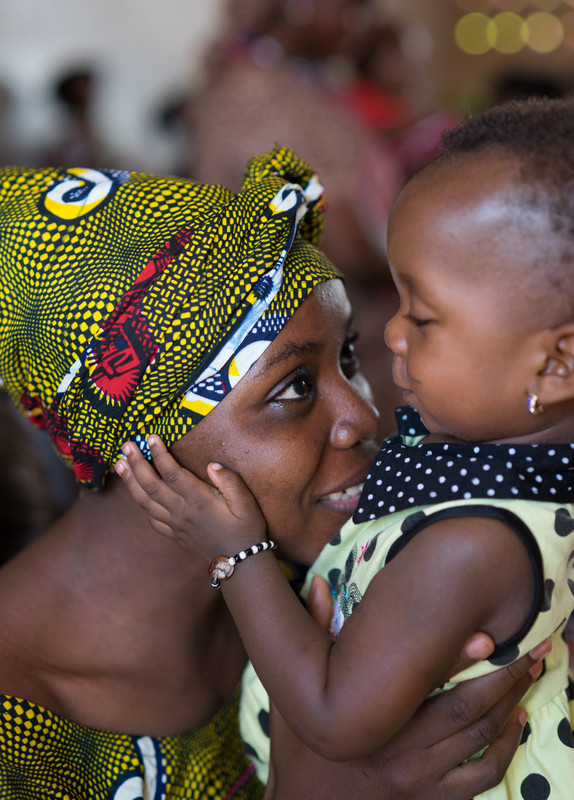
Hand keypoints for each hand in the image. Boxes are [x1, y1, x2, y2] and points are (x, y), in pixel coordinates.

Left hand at [115, 436, 266, 560]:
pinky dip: (140, 504)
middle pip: (152, 486)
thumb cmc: (246, 527)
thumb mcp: (247, 502)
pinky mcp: (174, 534)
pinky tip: (135, 493)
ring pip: (145, 502)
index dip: (159, 454)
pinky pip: (152, 519)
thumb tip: (212, 465)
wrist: (240, 561)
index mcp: (199, 501)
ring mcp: (175, 524)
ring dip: (130, 482)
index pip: (173, 474)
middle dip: (137, 464)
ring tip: (119, 464)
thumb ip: (230, 482)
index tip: (150, 437)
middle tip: (126, 445)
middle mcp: (182, 512)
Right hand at [268, 575, 549, 798]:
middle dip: (504, 679)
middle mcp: (400, 750)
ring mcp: (419, 780)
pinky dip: (504, 750)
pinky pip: (480, 779)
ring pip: (479, 740)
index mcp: (372, 717)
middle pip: (467, 711)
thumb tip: (319, 582)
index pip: (425, 682)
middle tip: (531, 651)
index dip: (460, 657)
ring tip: (529, 677)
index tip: (489, 636)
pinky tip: (515, 724)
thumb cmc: (302, 743)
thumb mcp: (297, 690)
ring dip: (511, 707)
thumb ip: (314, 634)